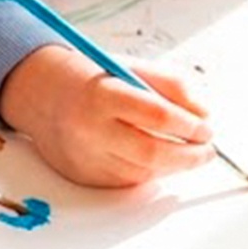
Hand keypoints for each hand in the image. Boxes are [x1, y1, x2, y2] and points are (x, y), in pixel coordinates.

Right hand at [0, 46, 212, 188]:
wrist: (41, 94)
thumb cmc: (91, 79)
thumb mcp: (130, 67)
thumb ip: (171, 85)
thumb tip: (202, 115)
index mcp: (102, 94)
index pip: (157, 116)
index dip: (189, 126)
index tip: (206, 128)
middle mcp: (91, 129)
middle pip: (153, 153)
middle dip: (189, 156)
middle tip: (206, 150)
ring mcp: (86, 157)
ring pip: (144, 171)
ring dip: (173, 165)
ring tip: (185, 152)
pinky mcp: (85, 177)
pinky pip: (128, 181)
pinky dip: (149, 171)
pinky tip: (156, 158)